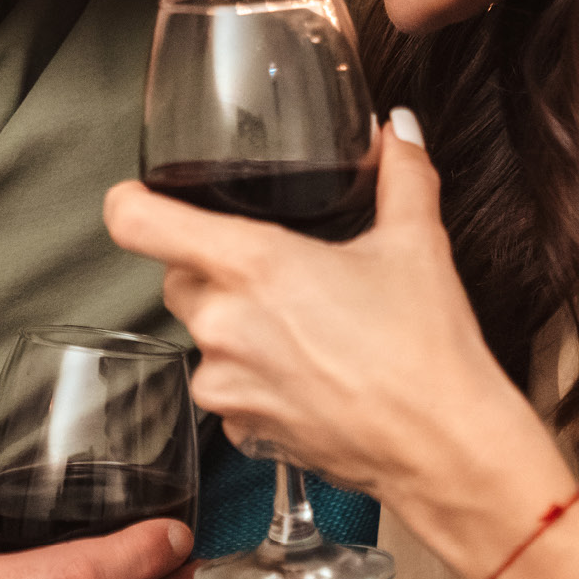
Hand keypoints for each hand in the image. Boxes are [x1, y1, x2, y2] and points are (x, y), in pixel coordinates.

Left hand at [107, 116, 578, 578]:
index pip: (137, 221)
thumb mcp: (417, 242)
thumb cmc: (428, 349)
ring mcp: (225, 385)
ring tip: (306, 329)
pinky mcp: (240, 432)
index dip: (132, 201)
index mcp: (252, 264)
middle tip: (276, 270)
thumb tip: (396, 128)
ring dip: (237, 327)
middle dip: (213, 268)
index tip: (142, 195)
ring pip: (203, 336)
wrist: (446, 450)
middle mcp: (223, 325)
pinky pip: (227, 390)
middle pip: (177, 276)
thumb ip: (399, 172)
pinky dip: (256, 379)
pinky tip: (311, 375)